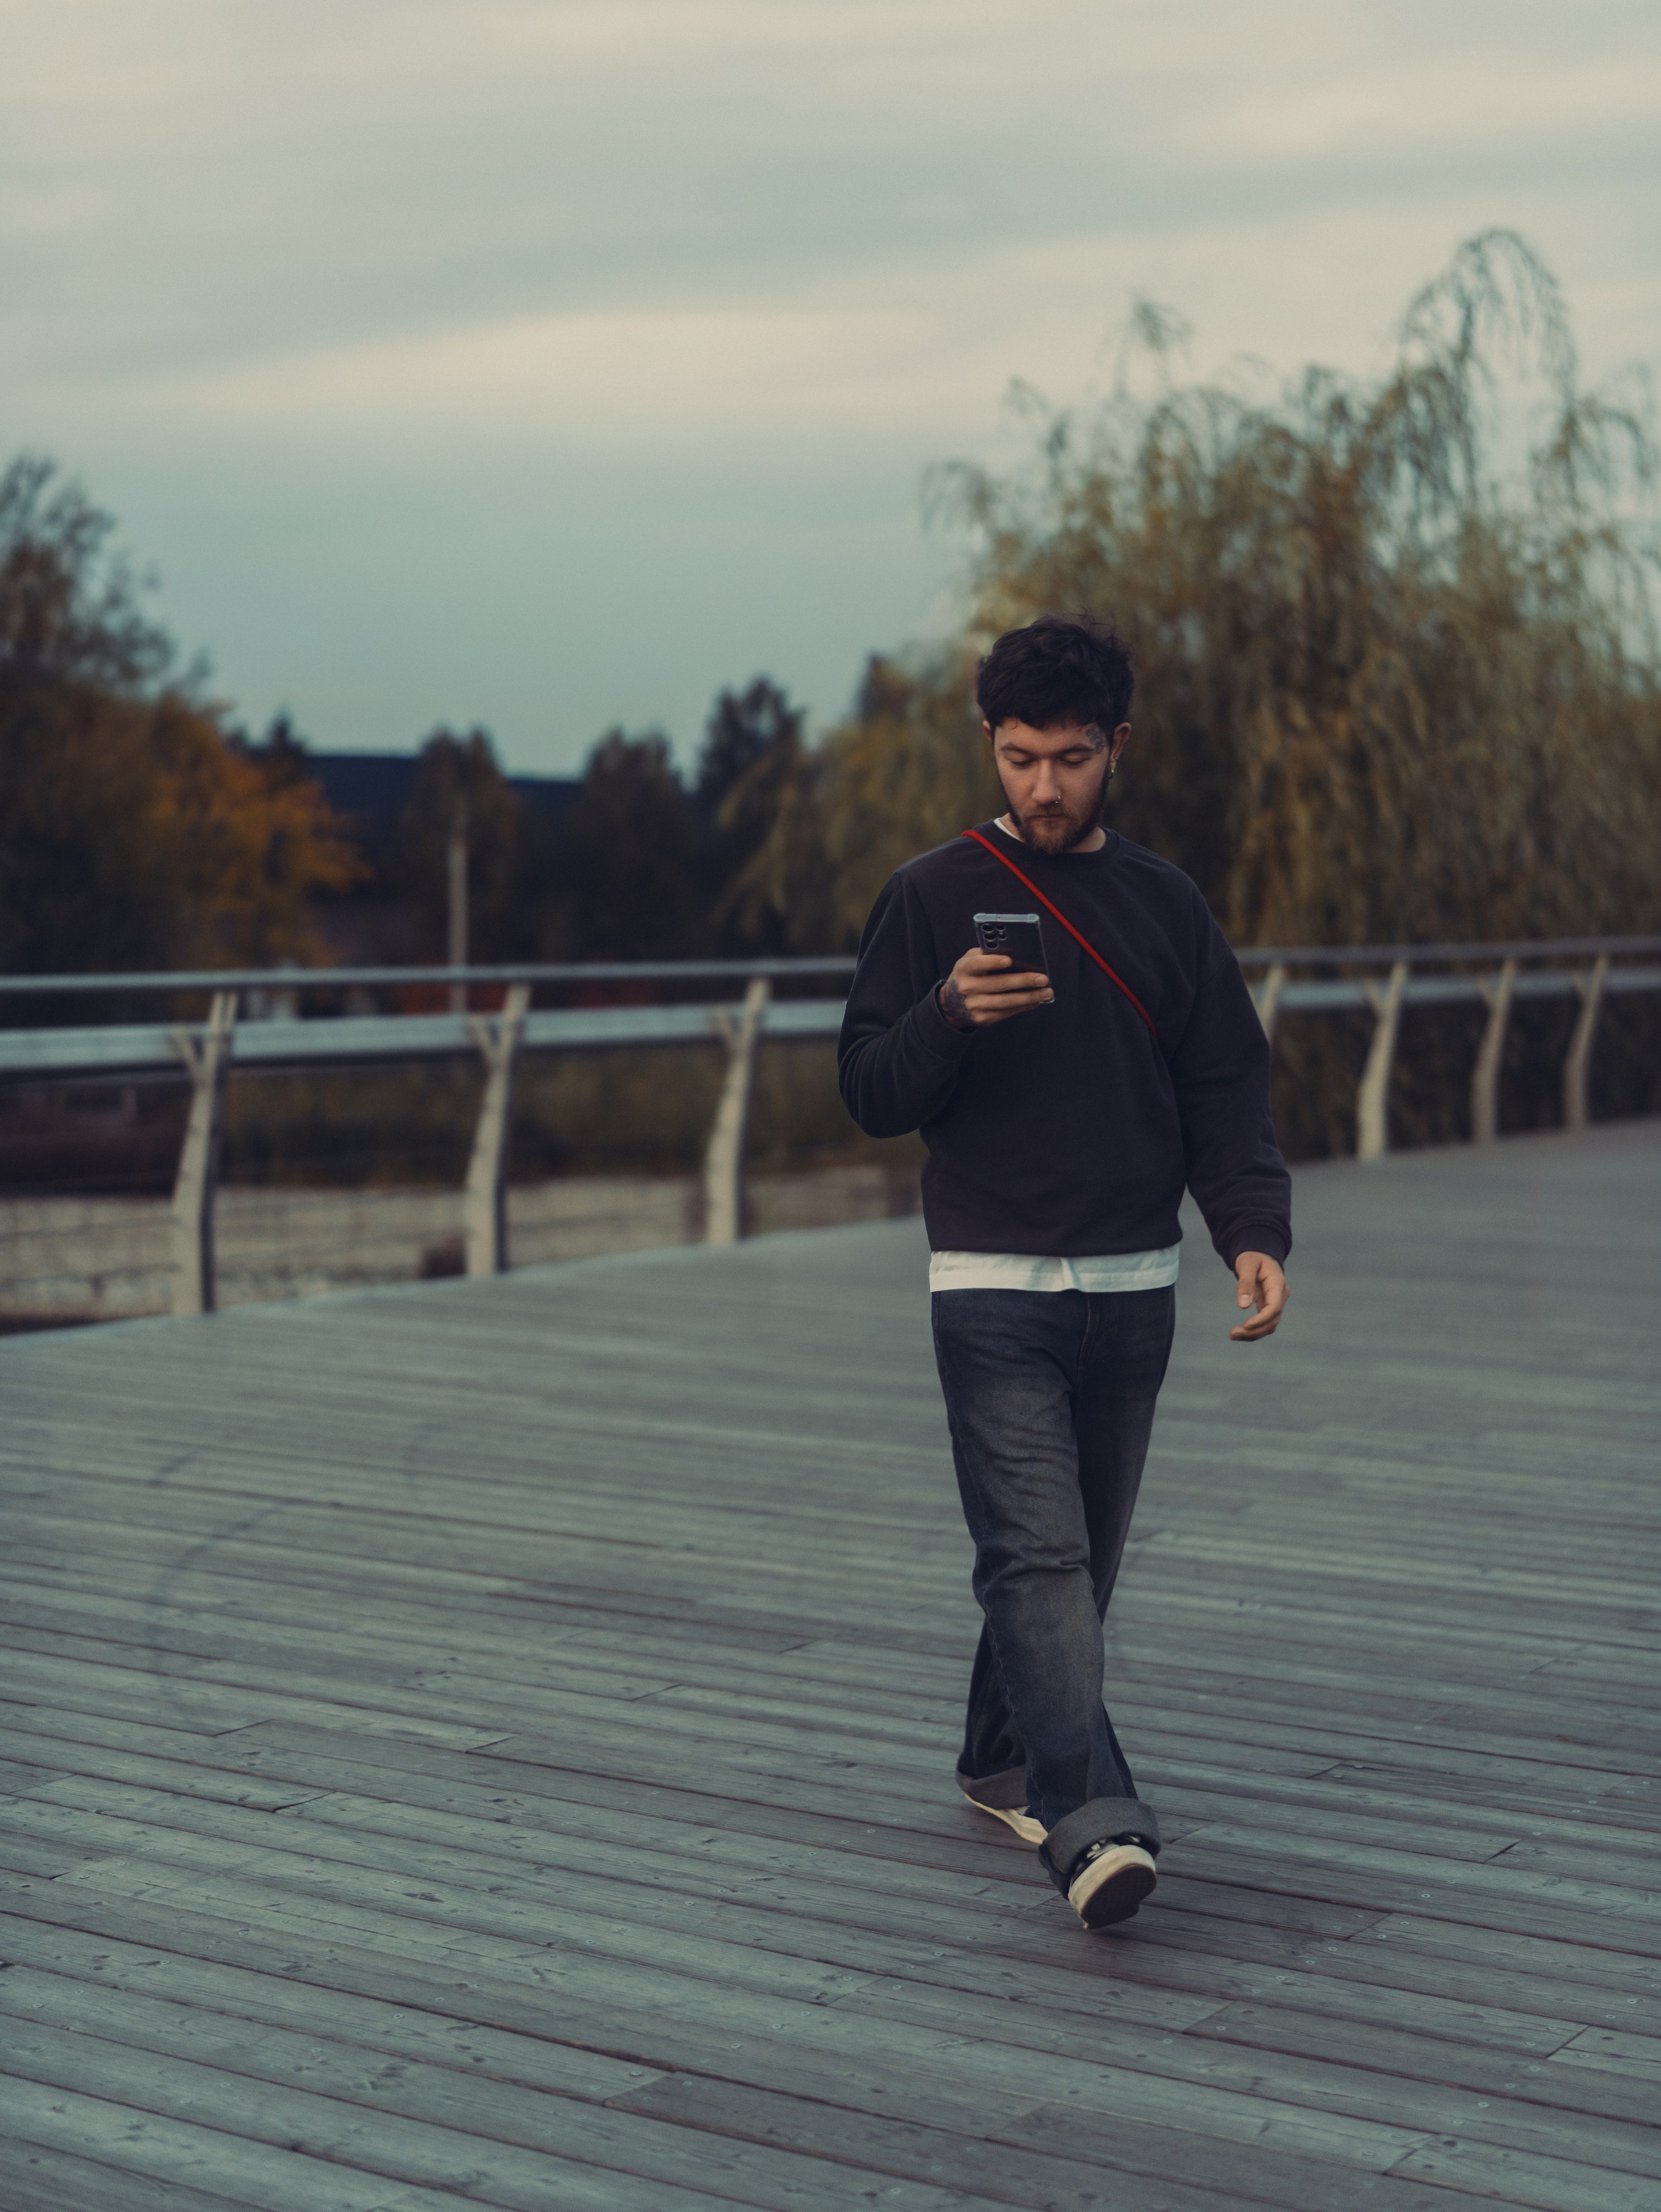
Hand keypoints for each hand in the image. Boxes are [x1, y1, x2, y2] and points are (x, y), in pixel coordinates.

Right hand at [938, 949, 1053, 1031]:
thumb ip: (988, 955)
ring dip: (1029, 997)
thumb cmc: (970, 974)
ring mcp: (974, 1005)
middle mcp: (967, 988)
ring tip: (1047, 992)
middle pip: (998, 984)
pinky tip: (1036, 1000)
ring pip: (1006, 1002)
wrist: (952, 1001)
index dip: (992, 962)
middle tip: (1043, 979)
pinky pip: (1007, 1012)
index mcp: (964, 969)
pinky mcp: (982, 1018)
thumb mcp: (971, 960)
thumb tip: (1017, 955)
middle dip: (1023, 981)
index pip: (977, 964)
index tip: (1009, 960)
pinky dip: (1024, 1006)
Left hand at [1230, 1252, 1287, 1341]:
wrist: (1259, 1255)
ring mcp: (1276, 1302)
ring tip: (1233, 1336)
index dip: (1261, 1319)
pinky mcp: (1268, 1307)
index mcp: (1277, 1284)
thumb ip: (1245, 1283)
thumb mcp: (1247, 1264)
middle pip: (1273, 1320)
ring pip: (1270, 1325)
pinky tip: (1238, 1333)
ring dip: (1253, 1334)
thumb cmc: (1252, 1257)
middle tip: (1232, 1334)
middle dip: (1254, 1331)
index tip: (1245, 1325)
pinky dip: (1253, 1330)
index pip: (1274, 1308)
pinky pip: (1264, 1323)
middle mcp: (1280, 1296)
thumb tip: (1243, 1306)